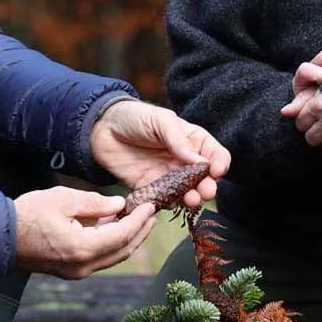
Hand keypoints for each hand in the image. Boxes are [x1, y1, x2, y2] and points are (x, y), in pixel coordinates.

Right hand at [12, 186, 155, 278]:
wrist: (1, 237)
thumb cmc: (28, 215)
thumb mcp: (63, 199)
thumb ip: (94, 203)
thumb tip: (119, 205)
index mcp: (82, 248)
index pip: (122, 234)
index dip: (139, 219)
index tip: (150, 206)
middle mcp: (83, 266)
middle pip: (123, 250)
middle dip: (141, 231)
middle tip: (152, 214)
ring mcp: (77, 271)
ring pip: (114, 256)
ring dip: (129, 238)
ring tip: (140, 220)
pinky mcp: (71, 270)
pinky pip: (101, 258)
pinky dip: (113, 243)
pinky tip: (115, 227)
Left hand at [89, 99, 229, 209]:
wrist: (101, 129)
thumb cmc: (134, 117)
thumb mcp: (160, 120)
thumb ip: (179, 139)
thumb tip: (199, 161)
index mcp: (192, 140)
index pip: (215, 154)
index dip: (220, 163)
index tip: (216, 171)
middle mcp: (183, 160)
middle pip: (204, 177)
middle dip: (208, 185)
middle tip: (206, 191)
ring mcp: (168, 175)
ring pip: (187, 192)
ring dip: (192, 198)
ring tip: (191, 200)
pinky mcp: (151, 188)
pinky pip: (165, 200)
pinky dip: (169, 204)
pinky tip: (169, 203)